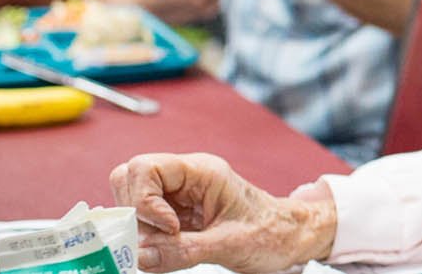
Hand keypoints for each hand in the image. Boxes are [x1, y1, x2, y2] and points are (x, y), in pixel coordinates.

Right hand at [109, 152, 334, 273]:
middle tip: (156, 241)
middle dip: (134, 212)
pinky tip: (165, 252)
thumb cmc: (270, 233)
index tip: (169, 229)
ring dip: (139, 228)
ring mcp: (179, 196)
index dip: (144, 200)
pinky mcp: (177, 216)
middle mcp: (185, 179)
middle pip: (131, 179)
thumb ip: (183, 250)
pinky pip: (146, 221)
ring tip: (165, 249)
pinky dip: (146, 238)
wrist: (290, 238)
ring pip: (133, 200)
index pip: (146, 167)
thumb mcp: (229, 244)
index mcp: (200, 171)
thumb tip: (139, 255)